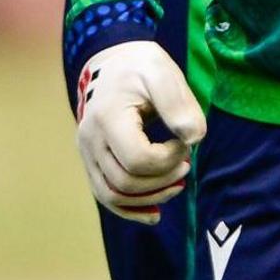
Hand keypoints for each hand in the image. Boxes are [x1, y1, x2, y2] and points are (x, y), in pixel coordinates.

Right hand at [74, 40, 203, 221]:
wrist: (112, 64)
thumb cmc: (140, 67)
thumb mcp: (161, 72)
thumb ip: (179, 104)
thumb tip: (193, 140)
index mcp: (107, 117)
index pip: (138, 159)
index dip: (168, 159)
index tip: (184, 143)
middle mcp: (89, 138)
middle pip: (126, 182)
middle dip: (164, 179)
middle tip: (187, 163)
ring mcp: (86, 152)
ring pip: (114, 195)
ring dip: (151, 197)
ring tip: (178, 184)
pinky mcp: (91, 161)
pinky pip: (105, 196)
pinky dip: (130, 210)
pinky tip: (155, 214)